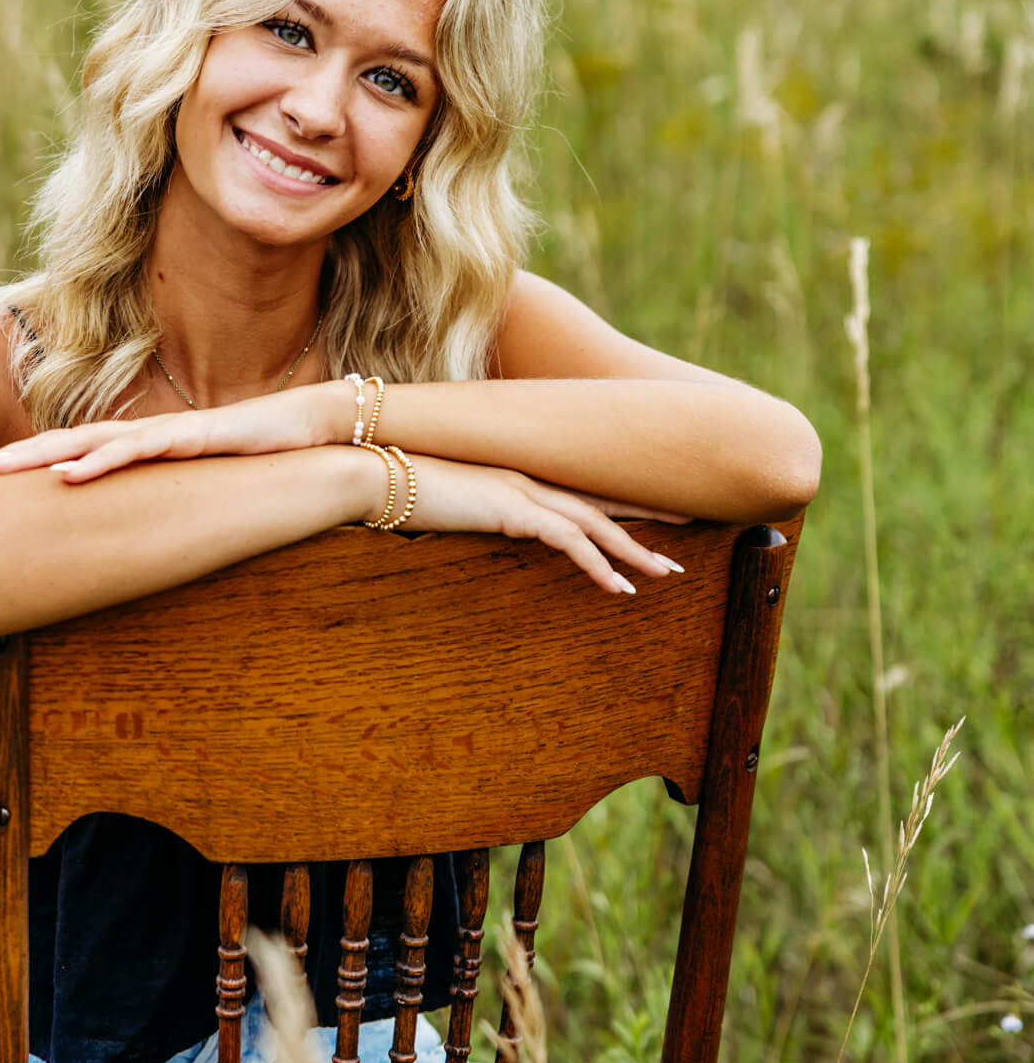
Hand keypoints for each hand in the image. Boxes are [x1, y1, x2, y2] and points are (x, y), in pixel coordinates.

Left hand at [0, 384, 336, 480]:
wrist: (312, 428)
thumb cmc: (251, 460)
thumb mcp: (188, 490)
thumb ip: (153, 503)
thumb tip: (117, 540)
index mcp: (130, 450)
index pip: (56, 457)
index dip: (6, 468)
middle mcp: (136, 436)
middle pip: (53, 446)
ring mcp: (162, 433)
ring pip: (84, 443)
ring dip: (32, 458)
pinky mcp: (194, 437)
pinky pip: (138, 450)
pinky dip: (100, 461)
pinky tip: (68, 473)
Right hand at [399, 456, 685, 595]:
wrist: (372, 475)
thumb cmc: (401, 490)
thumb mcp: (449, 503)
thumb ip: (475, 511)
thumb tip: (484, 523)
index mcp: (518, 476)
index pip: (582, 489)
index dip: (622, 501)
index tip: (657, 512)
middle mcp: (528, 479)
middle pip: (602, 500)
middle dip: (648, 518)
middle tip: (689, 533)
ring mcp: (521, 491)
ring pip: (595, 522)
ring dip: (634, 549)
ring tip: (666, 573)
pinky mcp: (510, 509)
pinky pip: (567, 541)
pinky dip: (596, 565)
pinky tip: (617, 588)